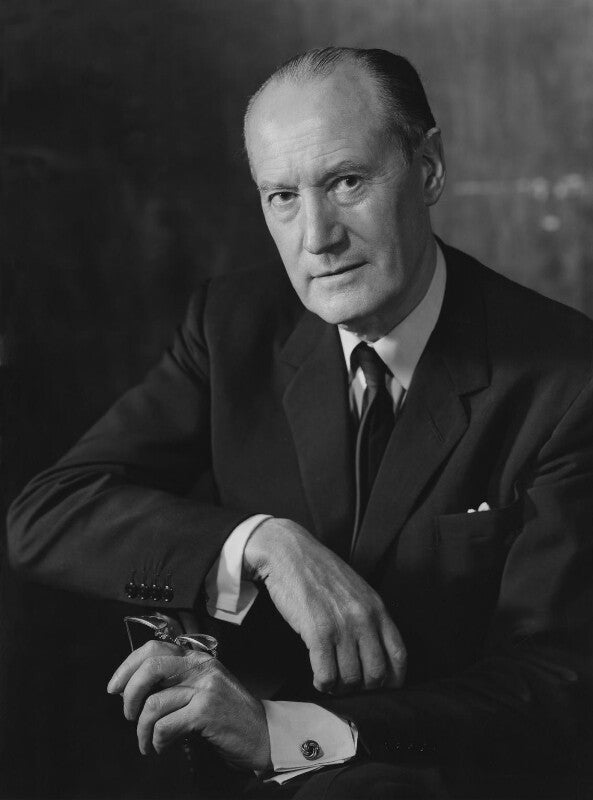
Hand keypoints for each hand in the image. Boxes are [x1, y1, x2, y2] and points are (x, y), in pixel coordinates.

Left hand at [107, 640, 270, 771]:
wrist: (261, 734)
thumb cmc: (228, 714)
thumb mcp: (203, 687)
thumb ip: (176, 680)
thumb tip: (135, 688)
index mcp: (196, 657)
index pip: (153, 648)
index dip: (128, 666)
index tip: (115, 687)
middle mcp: (200, 666)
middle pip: (150, 668)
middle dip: (130, 694)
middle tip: (129, 715)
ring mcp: (205, 687)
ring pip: (154, 704)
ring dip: (142, 730)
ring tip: (147, 742)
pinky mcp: (206, 711)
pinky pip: (165, 726)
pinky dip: (157, 741)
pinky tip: (162, 747)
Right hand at [243, 518, 405, 693]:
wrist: (288, 552)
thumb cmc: (319, 571)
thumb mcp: (355, 590)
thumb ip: (368, 616)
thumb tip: (373, 652)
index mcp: (377, 607)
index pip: (399, 655)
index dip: (394, 680)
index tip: (383, 688)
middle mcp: (364, 618)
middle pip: (376, 674)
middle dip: (363, 688)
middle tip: (349, 685)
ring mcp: (342, 626)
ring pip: (350, 679)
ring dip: (340, 687)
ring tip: (330, 681)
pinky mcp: (317, 632)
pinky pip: (326, 674)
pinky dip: (323, 684)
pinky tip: (318, 679)